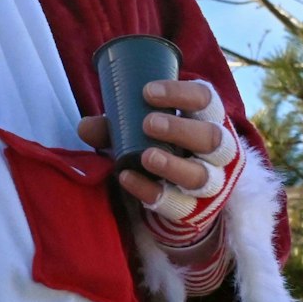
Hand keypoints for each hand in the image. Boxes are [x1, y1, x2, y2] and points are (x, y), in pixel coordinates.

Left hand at [76, 78, 230, 204]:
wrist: (178, 193)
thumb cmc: (159, 145)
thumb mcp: (139, 130)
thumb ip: (114, 126)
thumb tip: (85, 126)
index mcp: (207, 119)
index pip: (205, 99)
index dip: (181, 94)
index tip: (147, 92)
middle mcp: (217, 151)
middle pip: (212, 138)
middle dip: (182, 130)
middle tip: (149, 123)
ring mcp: (211, 182)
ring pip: (202, 176)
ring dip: (174, 165)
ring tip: (147, 156)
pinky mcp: (197, 209)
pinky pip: (178, 204)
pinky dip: (151, 191)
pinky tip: (128, 178)